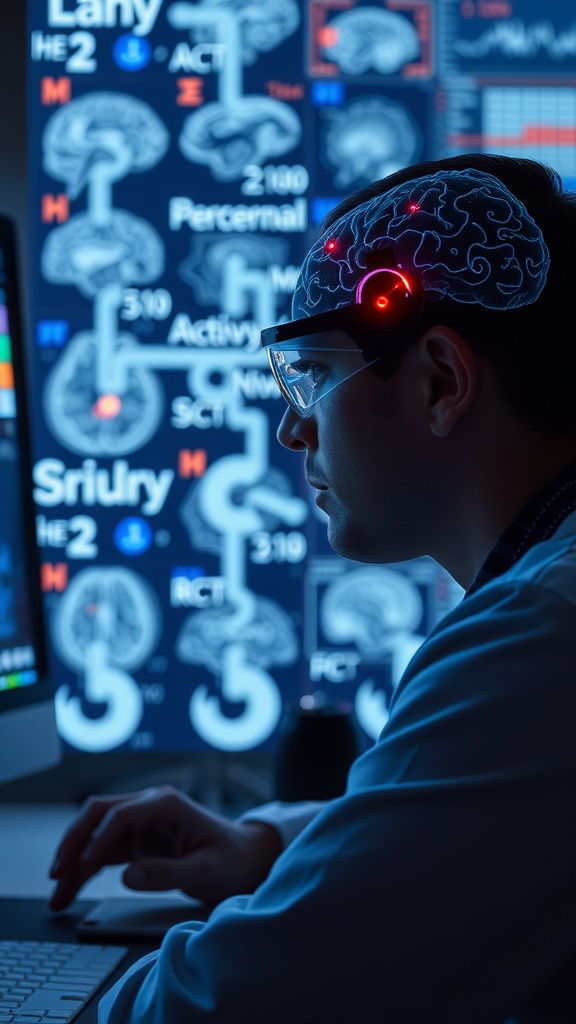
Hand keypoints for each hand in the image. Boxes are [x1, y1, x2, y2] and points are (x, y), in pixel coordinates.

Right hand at [48, 785, 282, 911]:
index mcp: (166, 804)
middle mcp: (149, 807)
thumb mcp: (206, 871)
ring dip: (75, 860)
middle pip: (98, 815)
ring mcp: (142, 823)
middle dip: (74, 842)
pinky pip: (105, 852)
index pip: (119, 815)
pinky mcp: (139, 842)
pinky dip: (86, 869)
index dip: (97, 841)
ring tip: (57, 893)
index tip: (82, 868)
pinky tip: (71, 889)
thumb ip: (169, 873)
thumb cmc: (233, 860)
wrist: (248, 859)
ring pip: (96, 834)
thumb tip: (129, 876)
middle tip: (57, 874)